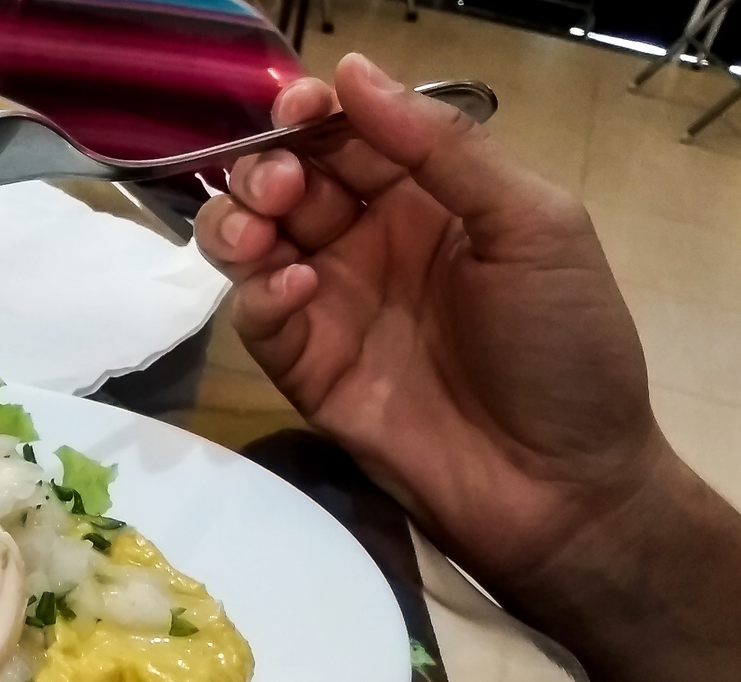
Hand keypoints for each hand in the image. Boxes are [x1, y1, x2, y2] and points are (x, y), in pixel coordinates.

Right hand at [196, 52, 663, 590]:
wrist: (558, 487)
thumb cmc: (565, 349)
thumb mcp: (534, 225)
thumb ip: (445, 148)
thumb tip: (353, 70)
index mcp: (428, 201)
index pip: (349, 136)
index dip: (315, 114)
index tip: (297, 107)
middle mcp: (369, 245)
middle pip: (286, 181)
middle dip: (268, 168)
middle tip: (283, 187)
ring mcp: (332, 307)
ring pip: (250, 242)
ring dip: (240, 222)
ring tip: (262, 229)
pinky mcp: (305, 369)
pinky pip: (257, 317)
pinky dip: (260, 293)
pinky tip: (295, 288)